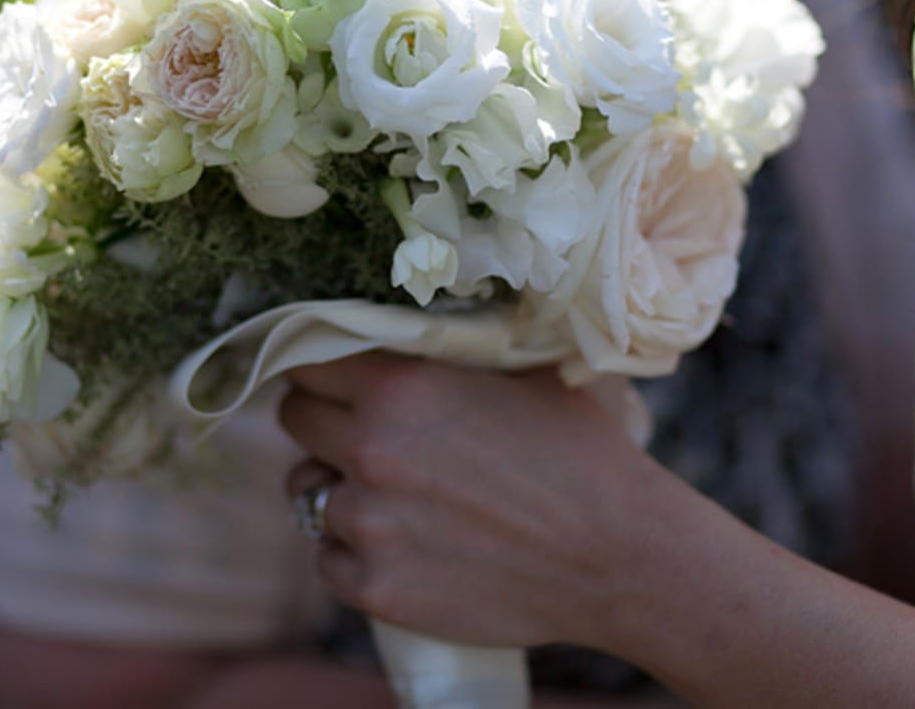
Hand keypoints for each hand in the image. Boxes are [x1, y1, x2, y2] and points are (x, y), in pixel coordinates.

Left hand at [279, 353, 668, 649]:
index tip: (335, 375)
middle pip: (296, 420)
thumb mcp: (523, 374)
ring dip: (339, 488)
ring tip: (393, 495)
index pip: (308, 359)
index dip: (321, 365)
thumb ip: (457, 350)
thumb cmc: (582, 455)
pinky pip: (328, 560)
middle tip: (363, 431)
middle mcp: (371, 450)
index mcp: (402, 388)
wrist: (618, 556)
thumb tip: (422, 324)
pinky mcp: (376, 589)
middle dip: (325, 420)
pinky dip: (354, 552)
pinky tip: (404, 544)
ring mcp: (368, 526)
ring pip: (308, 492)